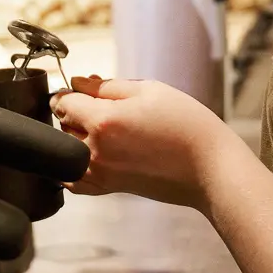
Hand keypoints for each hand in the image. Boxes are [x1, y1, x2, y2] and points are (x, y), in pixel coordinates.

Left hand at [52, 76, 250, 211]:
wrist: (209, 168)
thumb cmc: (186, 125)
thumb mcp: (149, 91)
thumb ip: (107, 86)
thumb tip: (78, 83)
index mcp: (104, 121)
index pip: (63, 103)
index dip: (68, 92)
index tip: (77, 90)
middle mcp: (96, 150)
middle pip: (63, 126)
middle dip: (75, 113)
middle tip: (100, 106)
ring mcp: (101, 173)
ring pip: (67, 150)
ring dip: (75, 137)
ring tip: (102, 129)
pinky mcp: (108, 189)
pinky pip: (74, 181)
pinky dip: (74, 167)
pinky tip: (91, 154)